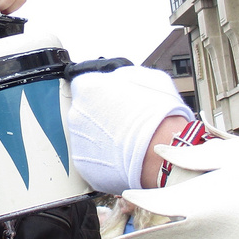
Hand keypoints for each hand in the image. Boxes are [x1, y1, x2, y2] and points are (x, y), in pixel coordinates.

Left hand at [68, 65, 192, 193]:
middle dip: (99, 115)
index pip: (84, 84)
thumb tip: (119, 77)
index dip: (102, 92)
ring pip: (85, 135)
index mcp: (88, 88)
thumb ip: (124, 74)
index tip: (112, 99)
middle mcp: (76, 114)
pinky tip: (121, 154)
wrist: (162, 152)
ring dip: (100, 136)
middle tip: (121, 120)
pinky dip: (103, 157)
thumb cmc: (159, 117)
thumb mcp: (149, 78)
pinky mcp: (83, 164)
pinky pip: (91, 157)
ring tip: (124, 139)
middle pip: (83, 110)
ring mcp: (77, 141)